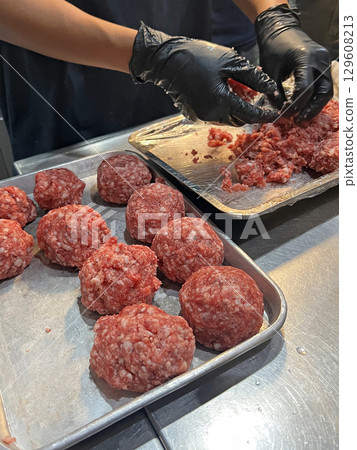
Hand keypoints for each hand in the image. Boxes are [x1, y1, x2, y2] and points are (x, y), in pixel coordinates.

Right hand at [129, 22, 277, 125]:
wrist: (167, 61)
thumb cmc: (198, 57)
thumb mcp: (231, 63)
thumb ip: (253, 78)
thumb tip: (270, 89)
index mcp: (221, 102)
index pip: (249, 114)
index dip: (263, 115)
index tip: (274, 113)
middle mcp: (211, 115)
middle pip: (239, 120)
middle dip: (251, 114)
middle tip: (261, 105)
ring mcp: (201, 117)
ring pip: (227, 120)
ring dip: (238, 112)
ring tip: (245, 98)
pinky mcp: (194, 115)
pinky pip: (215, 117)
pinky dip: (225, 110)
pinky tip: (227, 97)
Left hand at [254, 4, 332, 120]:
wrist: (280, 29)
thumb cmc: (273, 48)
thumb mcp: (270, 71)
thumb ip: (274, 92)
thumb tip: (278, 112)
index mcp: (306, 58)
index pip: (305, 88)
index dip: (295, 105)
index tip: (285, 114)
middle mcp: (320, 60)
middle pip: (322, 92)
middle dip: (310, 109)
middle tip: (297, 120)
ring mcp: (325, 62)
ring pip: (326, 91)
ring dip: (314, 106)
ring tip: (301, 117)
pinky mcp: (324, 65)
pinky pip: (324, 86)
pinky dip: (315, 98)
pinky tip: (304, 107)